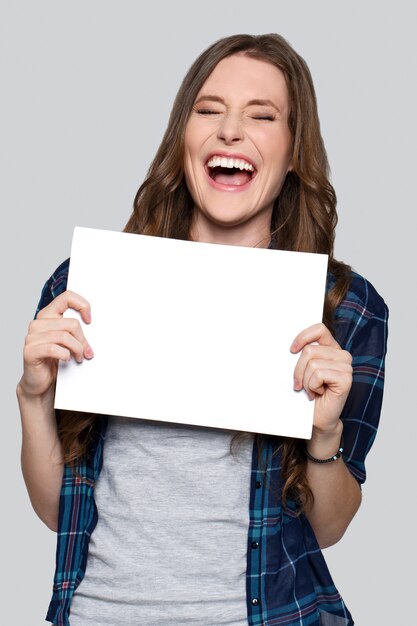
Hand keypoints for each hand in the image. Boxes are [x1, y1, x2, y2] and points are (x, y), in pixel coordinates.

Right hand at [19, 291, 93, 398]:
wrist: (40, 382)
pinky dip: (65, 355)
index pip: (67, 297)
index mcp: (48, 315)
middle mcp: (38, 323)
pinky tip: (66, 359)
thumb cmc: (54, 360)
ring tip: (78, 357)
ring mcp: (32, 337)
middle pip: (71, 323)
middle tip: (86, 351)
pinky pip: (54, 348)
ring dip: (77, 349)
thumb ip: (74, 331)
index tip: (89, 320)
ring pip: (64, 336)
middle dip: (83, 339)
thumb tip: (93, 327)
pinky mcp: (30, 351)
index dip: (82, 305)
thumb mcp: (67, 342)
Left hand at [291, 323, 351, 437]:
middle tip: (300, 384)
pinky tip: (318, 394)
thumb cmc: (309, 394)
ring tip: (311, 390)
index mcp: (332, 349)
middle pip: (310, 350)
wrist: (318, 419)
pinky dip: (312, 386)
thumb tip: (288, 346)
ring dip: (305, 380)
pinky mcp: (346, 378)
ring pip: (312, 363)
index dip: (303, 337)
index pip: (319, 329)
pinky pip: (318, 374)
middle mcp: (342, 355)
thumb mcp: (302, 370)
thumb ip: (301, 355)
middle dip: (298, 369)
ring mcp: (346, 366)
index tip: (291, 350)